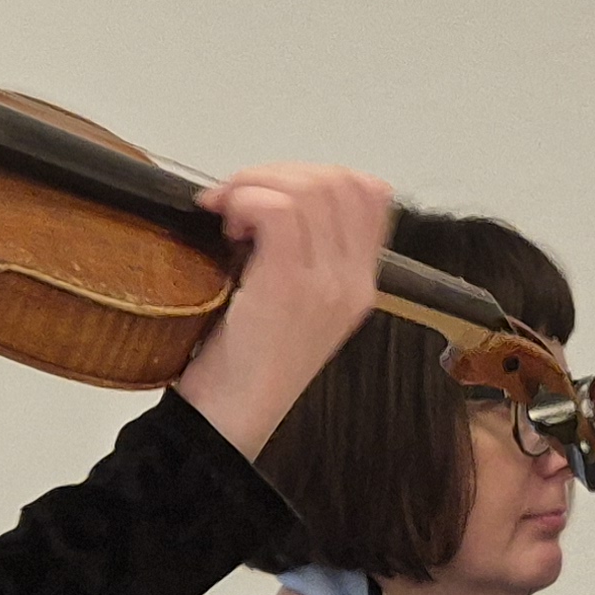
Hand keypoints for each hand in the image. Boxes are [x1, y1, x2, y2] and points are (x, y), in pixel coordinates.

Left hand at [175, 161, 392, 457]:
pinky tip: (225, 225)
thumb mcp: (290, 305)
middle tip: (237, 199)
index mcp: (360, 283)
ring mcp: (326, 284)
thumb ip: (298, 255)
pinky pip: (278, 210)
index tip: (270, 195)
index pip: (369, 193)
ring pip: (309, 188)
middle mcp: (353, 282)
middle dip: (279, 172)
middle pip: (339, 181)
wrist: (229, 422)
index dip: (316, 174)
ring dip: (255, 184)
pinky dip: (245, 200)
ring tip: (227, 214)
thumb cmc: (246, 365)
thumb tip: (268, 196)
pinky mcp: (288, 288)